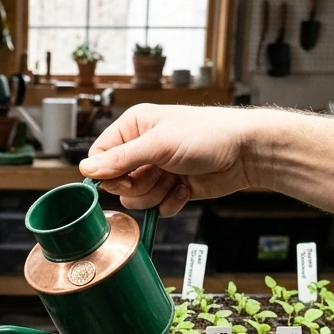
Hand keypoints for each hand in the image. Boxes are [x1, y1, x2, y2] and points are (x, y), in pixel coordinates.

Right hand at [80, 104, 280, 214]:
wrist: (246, 152)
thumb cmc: (207, 135)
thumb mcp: (158, 145)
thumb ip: (121, 159)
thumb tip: (88, 169)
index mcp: (134, 127)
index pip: (100, 155)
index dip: (106, 173)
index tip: (121, 180)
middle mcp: (142, 148)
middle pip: (116, 181)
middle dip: (136, 185)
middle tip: (156, 176)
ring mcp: (158, 170)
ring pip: (135, 198)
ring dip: (154, 194)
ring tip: (175, 180)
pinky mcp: (172, 188)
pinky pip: (156, 206)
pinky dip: (170, 202)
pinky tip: (185, 189)